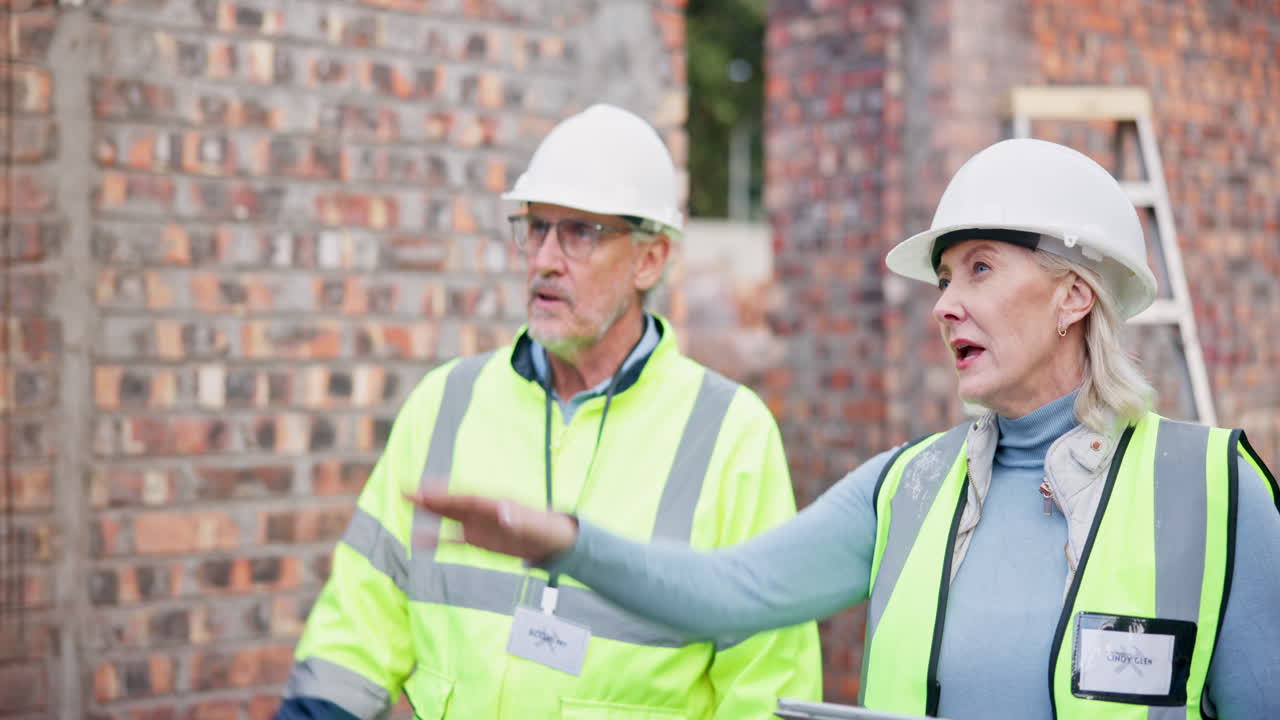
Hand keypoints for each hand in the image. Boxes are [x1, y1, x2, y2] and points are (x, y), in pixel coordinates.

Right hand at [404, 492, 578, 562]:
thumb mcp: (536, 524)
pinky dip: (436, 539)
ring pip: (449, 516)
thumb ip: (519, 519)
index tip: (428, 490)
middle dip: (431, 497)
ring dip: (430, 511)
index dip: (448, 494)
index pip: (468, 497)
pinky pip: (453, 539)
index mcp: (496, 502)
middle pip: (454, 502)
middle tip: (406, 491)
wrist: (553, 541)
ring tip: (407, 504)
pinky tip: (418, 540)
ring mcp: (479, 524)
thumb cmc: (547, 528)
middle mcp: (483, 510)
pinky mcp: (477, 539)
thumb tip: (504, 513)